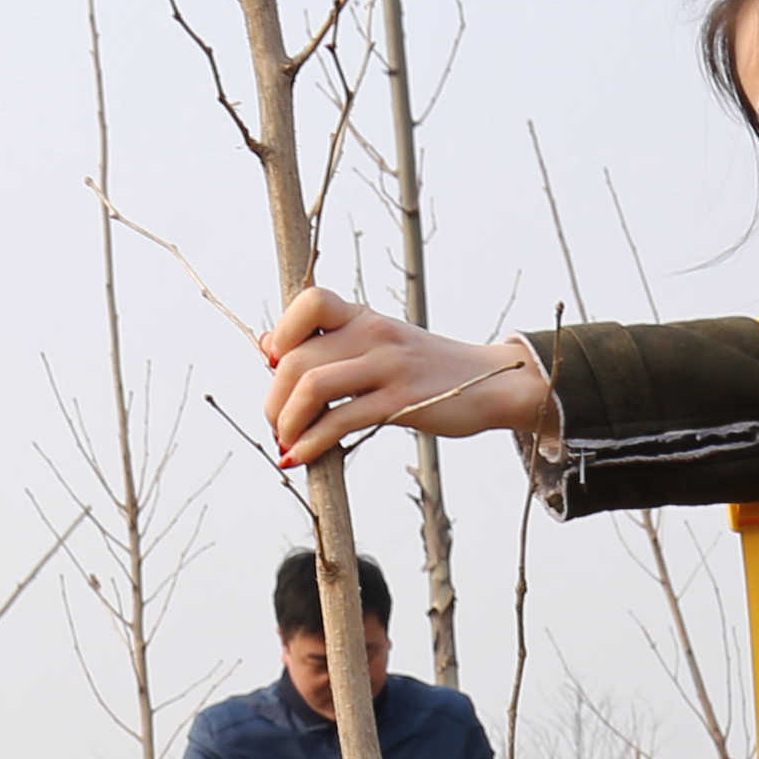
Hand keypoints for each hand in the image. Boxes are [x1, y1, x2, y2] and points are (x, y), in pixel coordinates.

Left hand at [263, 289, 553, 467]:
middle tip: (275, 424)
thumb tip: (267, 343)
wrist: (491, 382)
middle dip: (274, 399)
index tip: (274, 365)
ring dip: (286, 422)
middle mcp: (374, 334)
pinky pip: (341, 421)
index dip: (281, 332)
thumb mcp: (378, 343)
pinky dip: (311, 444)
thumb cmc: (425, 369)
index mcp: (365, 316)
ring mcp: (389, 366)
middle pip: (297, 358)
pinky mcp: (401, 401)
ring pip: (312, 387)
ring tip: (286, 442)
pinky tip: (300, 457)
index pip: (310, 301)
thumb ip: (330, 342)